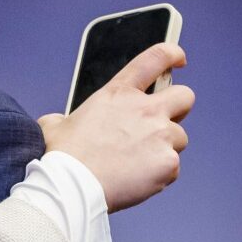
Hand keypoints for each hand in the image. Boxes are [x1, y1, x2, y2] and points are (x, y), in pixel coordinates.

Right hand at [38, 43, 194, 211]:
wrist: (71, 186)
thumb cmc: (61, 157)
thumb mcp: (56, 124)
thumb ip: (66, 117)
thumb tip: (60, 122)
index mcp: (118, 93)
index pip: (155, 58)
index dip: (172, 54)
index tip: (178, 59)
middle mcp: (145, 110)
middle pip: (185, 96)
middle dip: (178, 108)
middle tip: (161, 123)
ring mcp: (160, 136)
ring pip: (180, 138)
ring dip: (164, 147)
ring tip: (138, 162)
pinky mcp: (168, 163)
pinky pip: (172, 167)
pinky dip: (159, 175)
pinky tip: (137, 179)